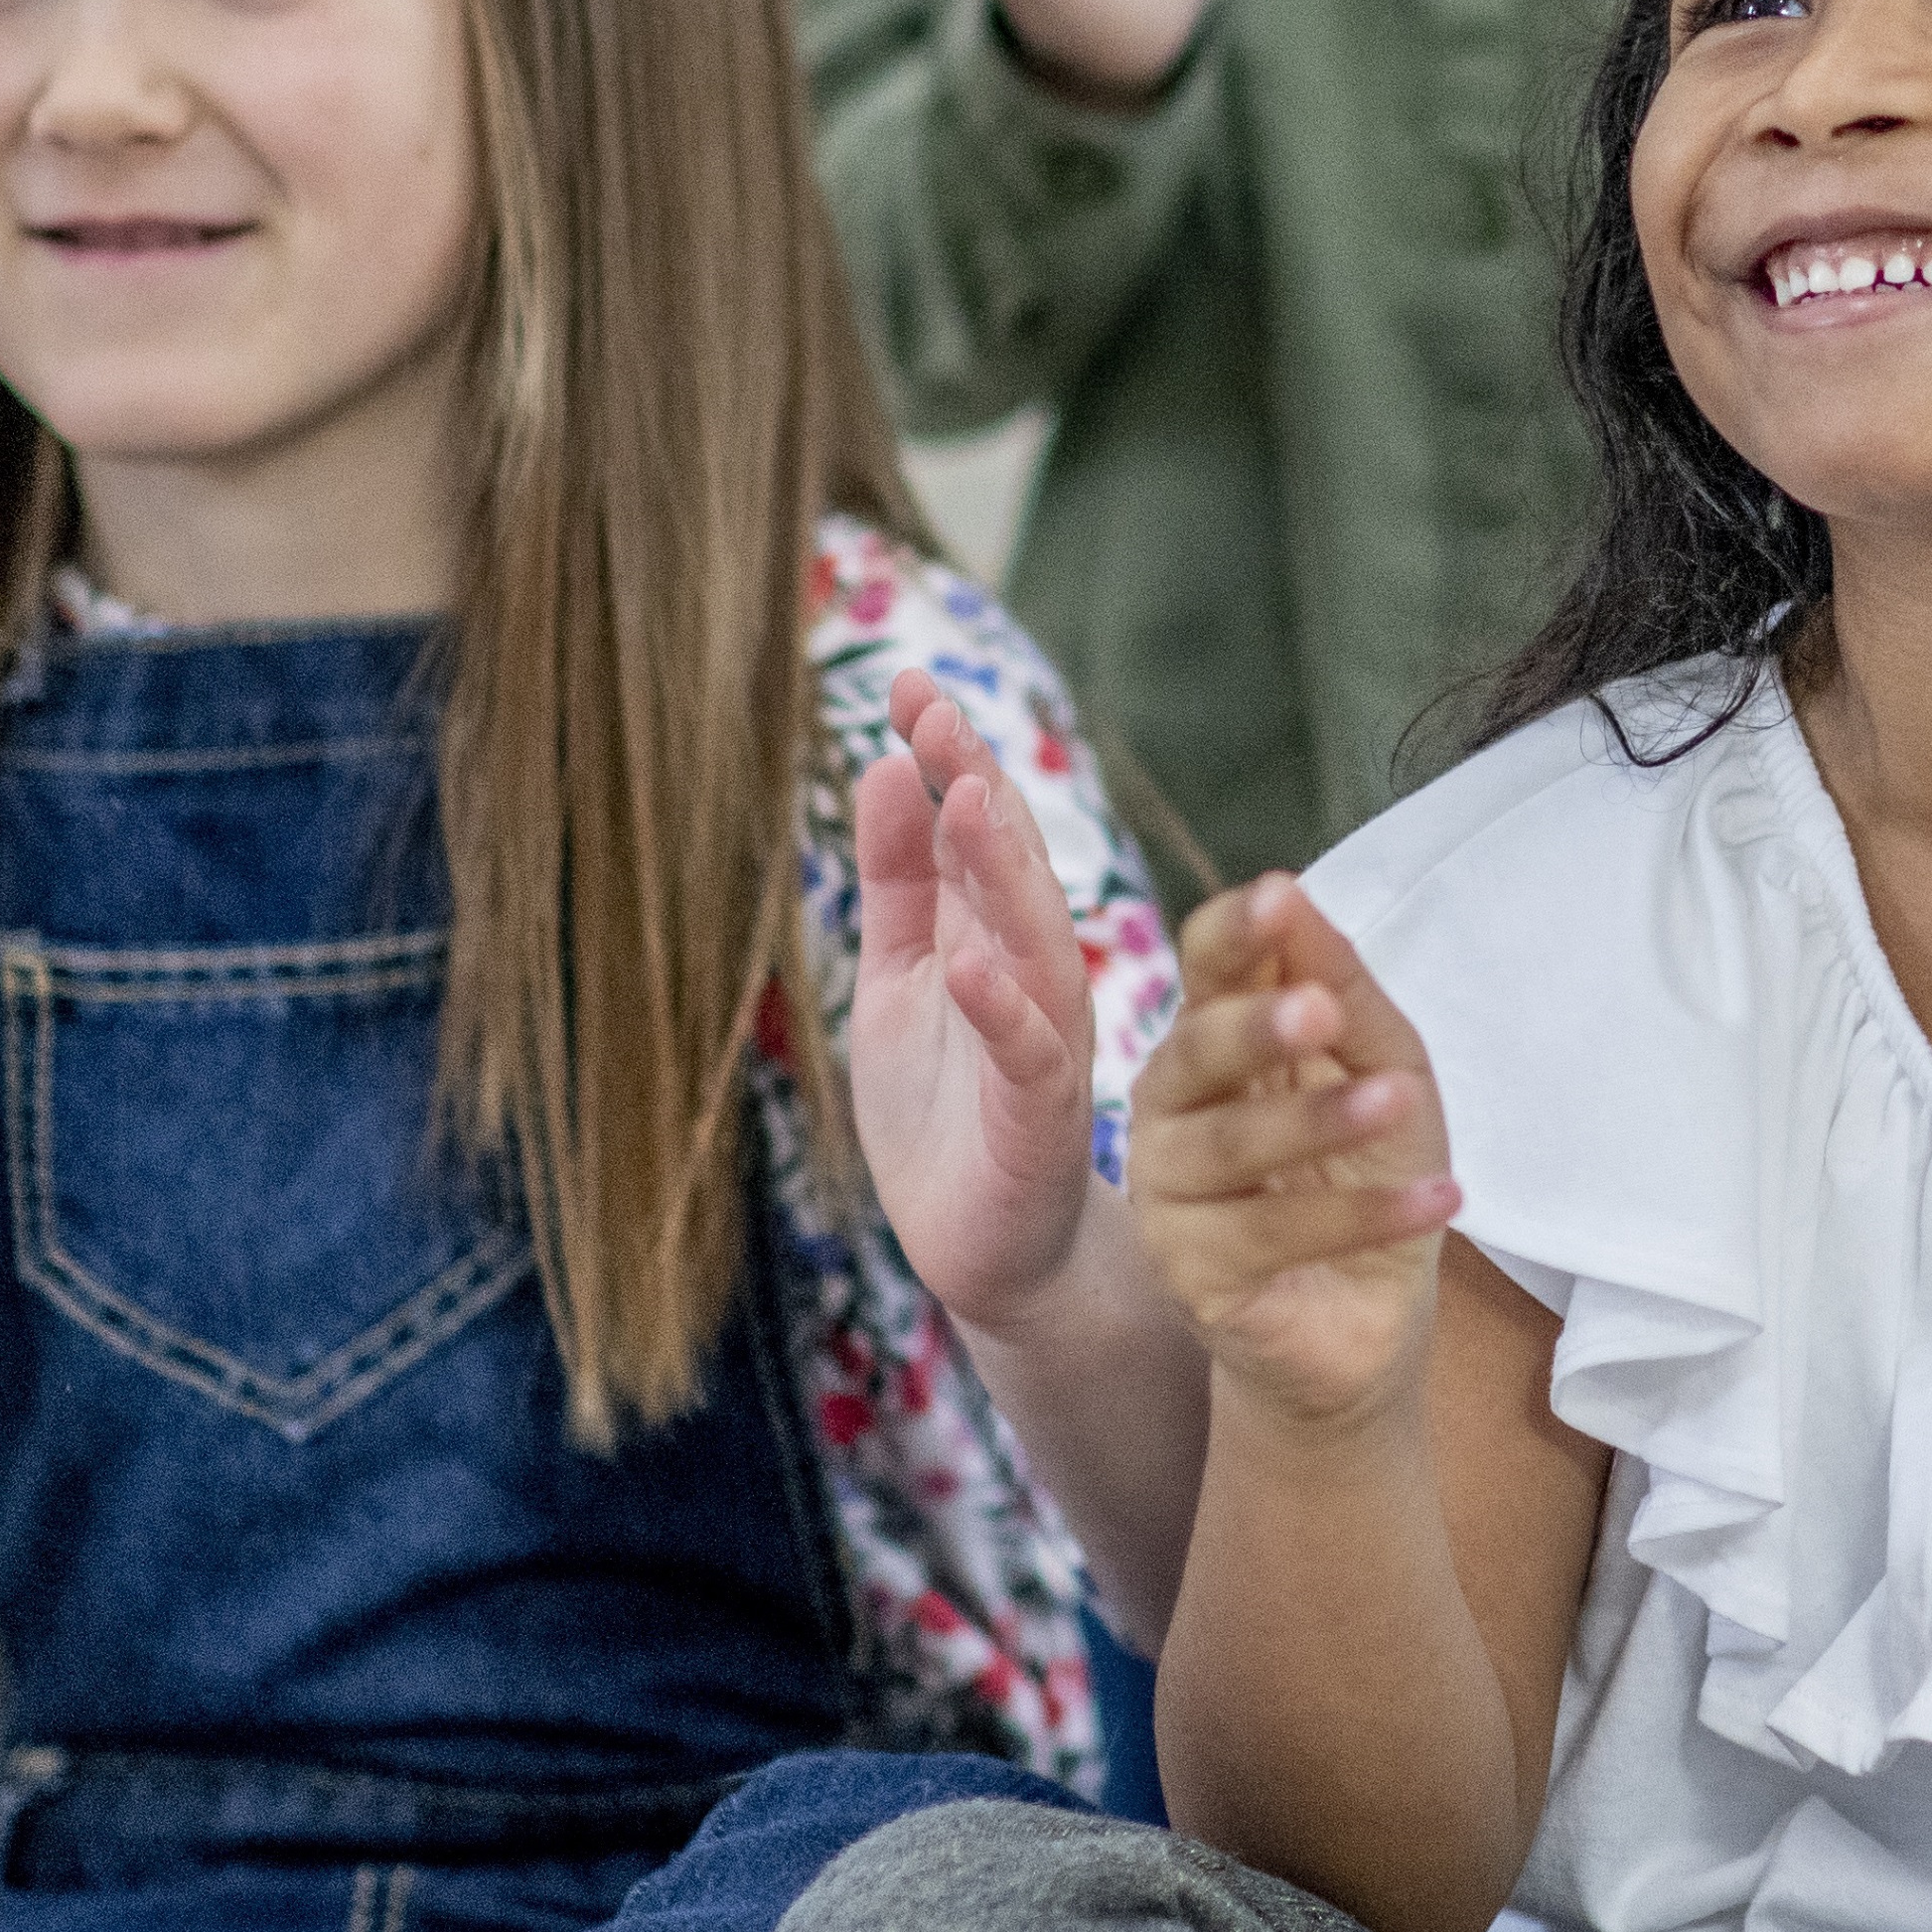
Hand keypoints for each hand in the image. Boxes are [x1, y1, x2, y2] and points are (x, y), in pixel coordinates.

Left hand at [838, 665, 1102, 1325]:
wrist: (985, 1248)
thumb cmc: (946, 1110)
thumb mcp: (900, 977)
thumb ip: (899, 881)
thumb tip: (887, 766)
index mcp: (996, 933)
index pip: (976, 826)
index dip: (948, 757)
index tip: (905, 682)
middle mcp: (1032, 974)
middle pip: (1012, 866)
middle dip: (978, 785)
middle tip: (939, 711)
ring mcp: (1044, 1042)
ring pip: (1033, 941)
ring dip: (1003, 872)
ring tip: (966, 799)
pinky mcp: (1040, 1118)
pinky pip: (1027, 1054)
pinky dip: (1002, 1005)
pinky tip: (968, 961)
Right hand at [1124, 878, 1461, 1434]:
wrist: (1368, 1320)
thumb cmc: (1367, 1173)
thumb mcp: (1384, 1068)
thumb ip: (1343, 991)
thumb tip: (1293, 894)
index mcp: (1214, 1041)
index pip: (1206, 969)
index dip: (1235, 934)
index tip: (1278, 897)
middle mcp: (1170, 1110)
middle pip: (1196, 1052)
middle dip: (1257, 1029)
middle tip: (1319, 1012)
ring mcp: (1169, 1196)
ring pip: (1231, 1147)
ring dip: (1320, 1122)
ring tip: (1397, 1103)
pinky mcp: (1191, 1276)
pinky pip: (1276, 1236)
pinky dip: (1364, 1217)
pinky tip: (1440, 1201)